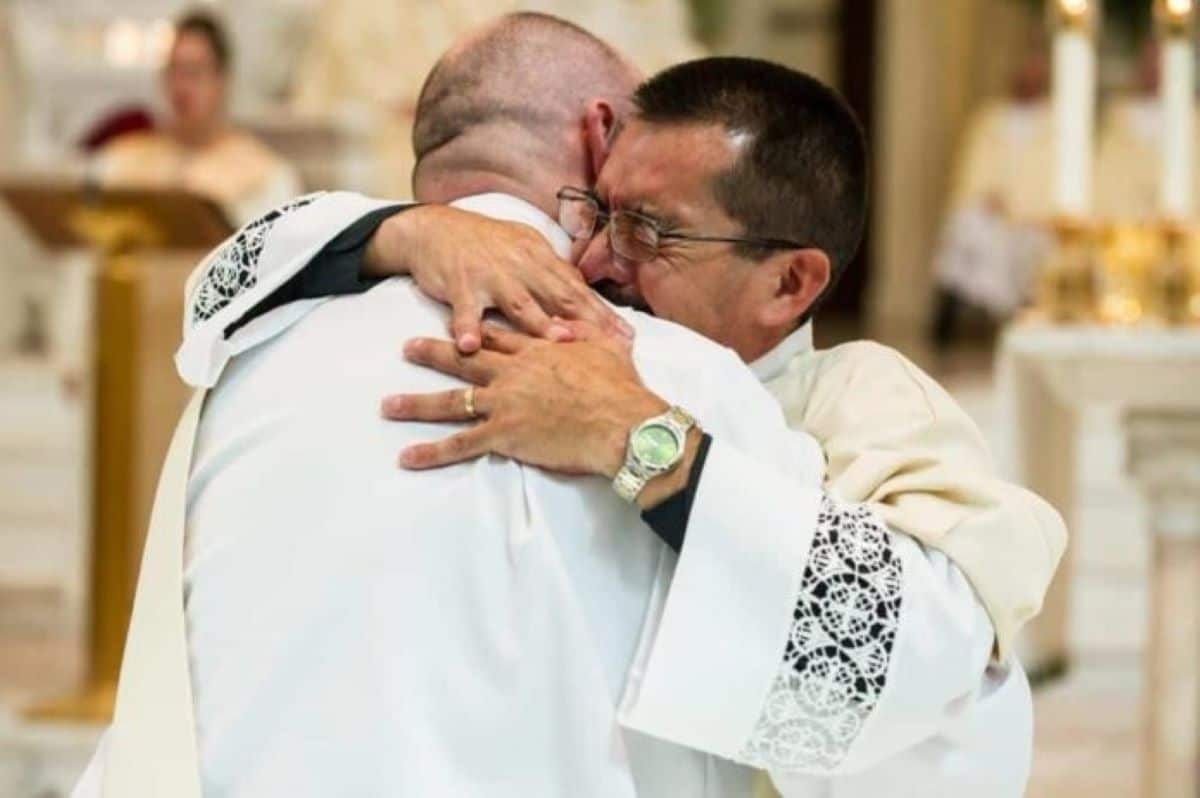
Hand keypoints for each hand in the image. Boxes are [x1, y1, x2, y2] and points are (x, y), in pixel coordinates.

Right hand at [366, 205, 632, 352]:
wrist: (435, 227)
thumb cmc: (485, 244)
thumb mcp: (525, 251)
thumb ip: (553, 274)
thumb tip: (586, 297)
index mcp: (541, 258)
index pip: (578, 289)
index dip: (604, 313)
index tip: (627, 337)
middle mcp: (522, 265)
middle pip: (560, 296)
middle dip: (588, 321)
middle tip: (610, 345)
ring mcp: (491, 275)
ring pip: (519, 303)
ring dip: (539, 323)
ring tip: (558, 341)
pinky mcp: (459, 284)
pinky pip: (464, 309)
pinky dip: (466, 327)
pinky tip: (469, 346)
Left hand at [381, 321, 665, 477]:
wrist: (621, 422)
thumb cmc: (621, 389)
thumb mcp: (610, 351)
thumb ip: (597, 337)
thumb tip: (605, 325)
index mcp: (538, 351)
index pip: (500, 337)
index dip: (478, 330)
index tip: (459, 327)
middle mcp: (513, 373)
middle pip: (466, 360)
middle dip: (433, 353)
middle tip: (406, 347)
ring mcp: (505, 402)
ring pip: (453, 401)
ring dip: (418, 403)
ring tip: (388, 405)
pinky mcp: (505, 434)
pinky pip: (461, 445)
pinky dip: (433, 453)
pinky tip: (408, 457)